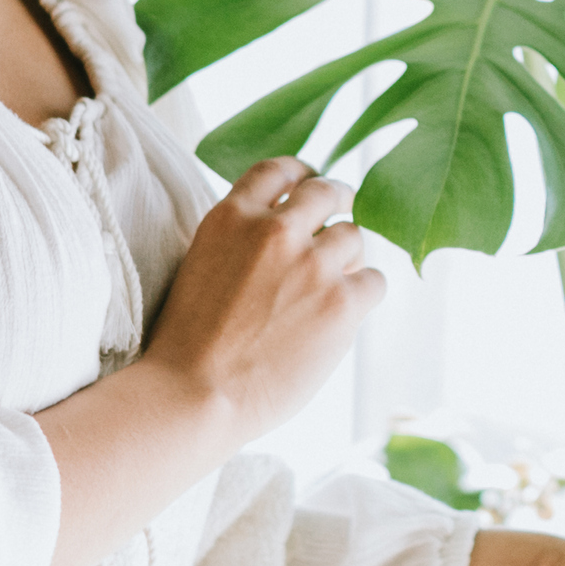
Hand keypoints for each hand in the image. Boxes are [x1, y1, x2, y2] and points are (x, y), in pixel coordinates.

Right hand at [140, 158, 384, 439]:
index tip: (309, 186)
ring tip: (333, 285)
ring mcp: (312, 263)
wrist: (194, 395)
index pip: (278, 170)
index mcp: (231, 217)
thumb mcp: (201, 267)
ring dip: (349, 258)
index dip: (300, 175)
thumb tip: (286, 232)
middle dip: (338, 202)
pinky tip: (345, 314)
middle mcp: (274, 230)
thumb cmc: (190, 347)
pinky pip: (374, 282)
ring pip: (355, 237)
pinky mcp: (341, 301)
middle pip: (326, 192)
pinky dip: (364, 295)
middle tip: (344, 217)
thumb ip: (240, 242)